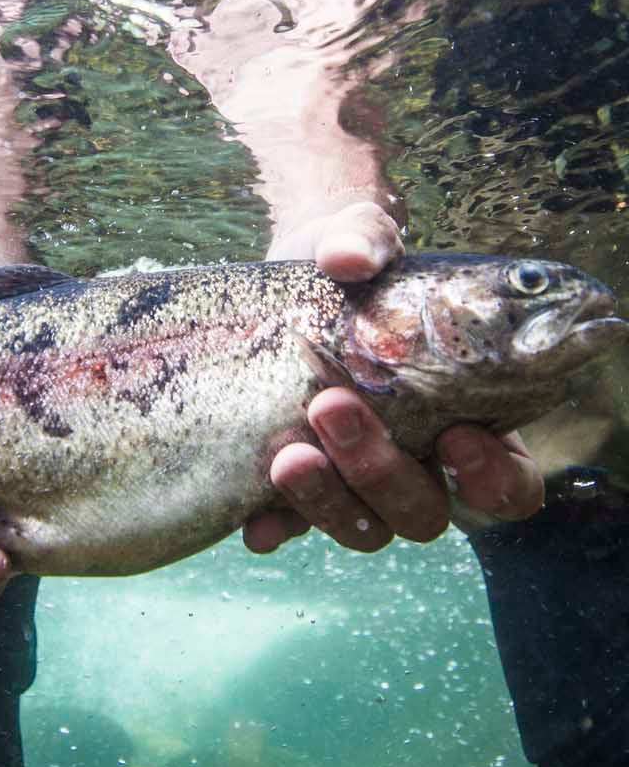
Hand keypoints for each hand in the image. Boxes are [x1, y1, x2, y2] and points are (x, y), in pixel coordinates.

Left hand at [245, 201, 545, 552]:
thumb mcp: (361, 239)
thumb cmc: (349, 262)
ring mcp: (358, 483)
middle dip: (380, 469)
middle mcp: (420, 465)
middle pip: (424, 511)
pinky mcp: (300, 487)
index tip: (457, 435)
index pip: (511, 485)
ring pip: (364, 527)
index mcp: (472, 420)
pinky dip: (277, 527)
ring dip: (328, 500)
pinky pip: (293, 527)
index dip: (493, 477)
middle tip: (334, 406)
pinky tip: (255, 523)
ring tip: (289, 453)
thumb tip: (348, 256)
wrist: (283, 278)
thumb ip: (366, 240)